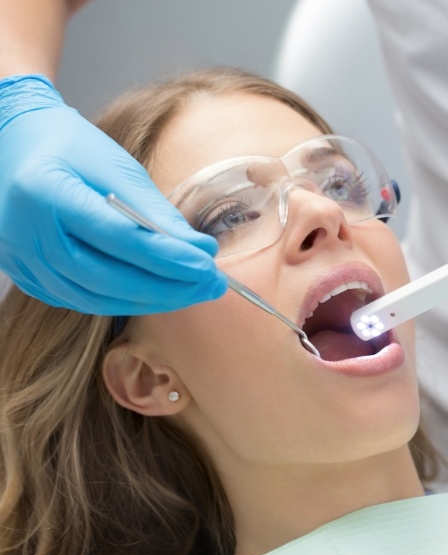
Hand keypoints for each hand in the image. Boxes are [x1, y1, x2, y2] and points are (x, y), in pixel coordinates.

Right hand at [0, 75, 226, 314]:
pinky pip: (83, 301)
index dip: (169, 258)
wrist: (14, 145)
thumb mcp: (116, 165)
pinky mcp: (28, 276)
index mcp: (47, 193)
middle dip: (169, 288)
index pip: (120, 238)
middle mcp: (27, 236)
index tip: (208, 267)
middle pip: (109, 279)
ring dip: (152, 300)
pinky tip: (157, 294)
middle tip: (212, 286)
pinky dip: (125, 301)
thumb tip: (200, 250)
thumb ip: (155, 211)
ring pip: (97, 299)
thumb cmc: (70, 147)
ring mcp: (23, 261)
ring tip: (194, 291)